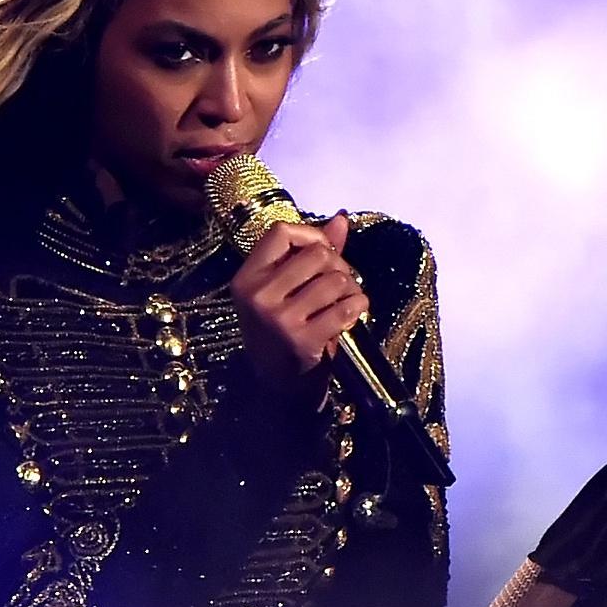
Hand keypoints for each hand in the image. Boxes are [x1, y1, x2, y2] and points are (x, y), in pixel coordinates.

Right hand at [228, 211, 367, 390]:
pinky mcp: (302, 340)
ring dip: (351, 289)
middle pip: (316, 254)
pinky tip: (354, 313)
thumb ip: (313, 252)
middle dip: (339, 265)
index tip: (323, 253)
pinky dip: (359, 306)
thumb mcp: (287, 291)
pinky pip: (346, 306)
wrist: (281, 389)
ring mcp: (279, 319)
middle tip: (340, 283)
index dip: (312, 235)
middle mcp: (258, 296)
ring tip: (345, 301)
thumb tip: (342, 217)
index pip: (282, 232)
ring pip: (336, 279)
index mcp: (247, 278)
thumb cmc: (286, 332)